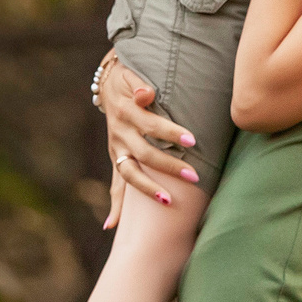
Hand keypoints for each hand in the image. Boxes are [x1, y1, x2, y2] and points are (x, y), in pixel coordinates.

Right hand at [95, 51, 199, 226]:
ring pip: (130, 174)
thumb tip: (147, 93)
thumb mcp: (131, 75)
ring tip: (168, 202)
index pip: (151, 126)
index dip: (171, 133)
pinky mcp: (116, 159)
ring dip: (148, 189)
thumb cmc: (129, 79)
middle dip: (169, 167)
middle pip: (144, 154)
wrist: (108, 85)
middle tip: (194, 176)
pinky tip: (113, 226)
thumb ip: (139, 84)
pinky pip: (116, 185)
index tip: (192, 141)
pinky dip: (115, 206)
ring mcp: (116, 149)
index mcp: (127, 112)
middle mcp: (120, 134)